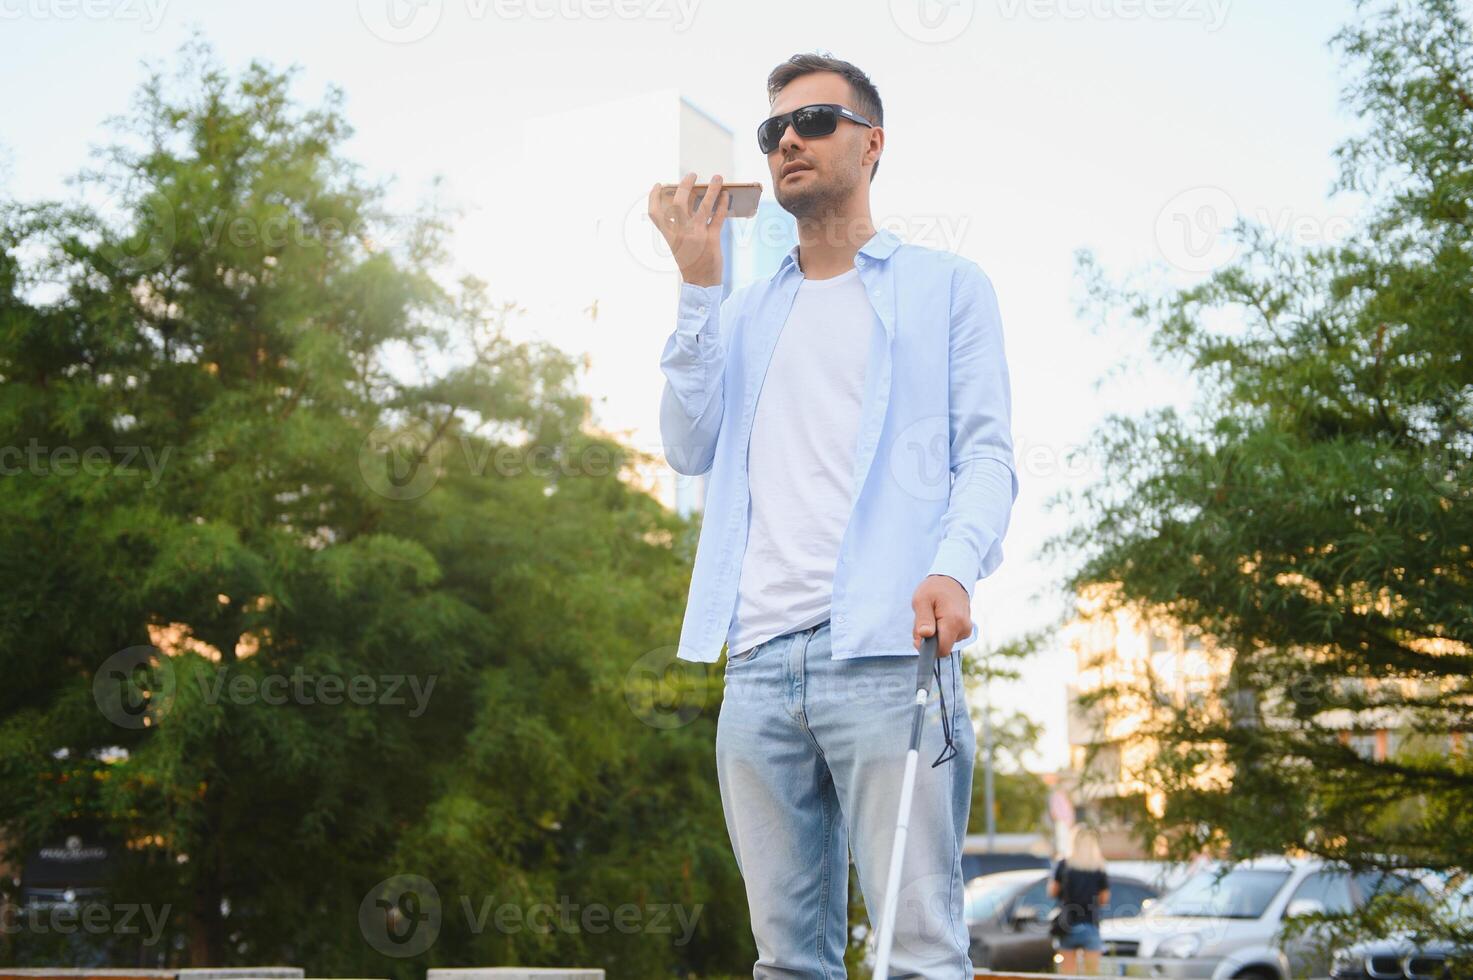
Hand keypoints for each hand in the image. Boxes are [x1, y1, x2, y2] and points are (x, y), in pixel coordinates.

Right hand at [646, 172, 729, 286]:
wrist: (700, 285)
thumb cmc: (689, 263)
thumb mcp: (678, 245)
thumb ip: (679, 226)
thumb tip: (691, 202)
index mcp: (669, 236)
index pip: (655, 214)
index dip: (653, 197)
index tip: (658, 185)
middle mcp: (681, 234)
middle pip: (678, 202)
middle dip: (685, 185)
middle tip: (692, 175)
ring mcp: (696, 236)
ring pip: (704, 206)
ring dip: (712, 189)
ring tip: (717, 177)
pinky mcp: (712, 240)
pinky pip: (718, 217)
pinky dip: (723, 204)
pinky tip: (726, 196)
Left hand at [912, 574, 972, 657]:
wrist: (951, 580)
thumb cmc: (934, 588)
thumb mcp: (921, 600)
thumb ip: (923, 619)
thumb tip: (925, 635)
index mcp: (953, 621)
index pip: (942, 650)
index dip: (927, 648)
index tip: (919, 636)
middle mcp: (963, 628)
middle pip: (942, 647)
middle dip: (929, 639)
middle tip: (923, 620)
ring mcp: (966, 630)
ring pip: (944, 642)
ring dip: (934, 634)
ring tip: (931, 615)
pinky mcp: (965, 630)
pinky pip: (949, 638)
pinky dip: (940, 631)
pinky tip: (938, 618)